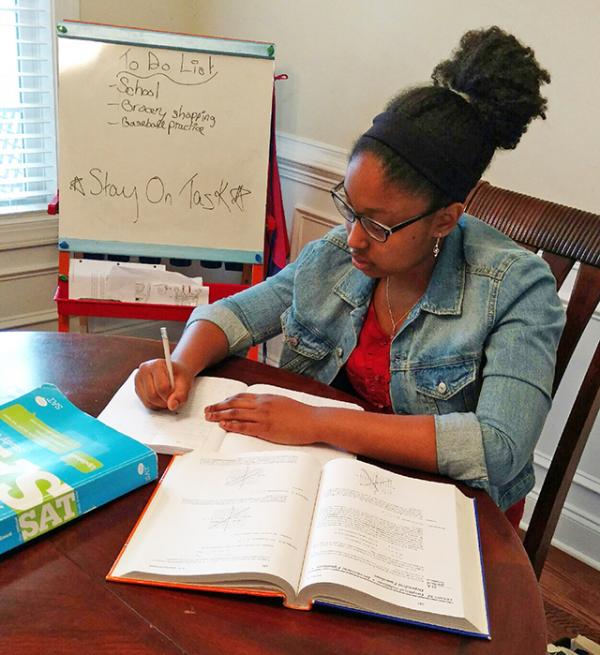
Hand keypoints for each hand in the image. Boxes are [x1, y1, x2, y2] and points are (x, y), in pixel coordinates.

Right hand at [135, 359, 193, 410]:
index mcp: (156, 364)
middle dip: (164, 402)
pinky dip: (154, 404)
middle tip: (172, 399)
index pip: (161, 387)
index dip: (170, 396)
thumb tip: (172, 405)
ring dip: (159, 404)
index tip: (175, 396)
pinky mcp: (137, 387)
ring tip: (168, 398)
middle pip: (152, 395)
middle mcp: (144, 369)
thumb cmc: (179, 375)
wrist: (174, 371)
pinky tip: (161, 398)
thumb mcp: (185, 383)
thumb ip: (181, 394)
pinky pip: (144, 402)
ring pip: (147, 400)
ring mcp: (138, 378)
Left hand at [204, 393, 318, 444]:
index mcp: (266, 397)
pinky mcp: (266, 429)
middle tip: (207, 410)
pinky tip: (224, 426)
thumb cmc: (301, 414)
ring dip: (220, 415)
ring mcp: (263, 416)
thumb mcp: (282, 402)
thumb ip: (269, 403)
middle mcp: (262, 404)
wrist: (313, 420)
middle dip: (218, 407)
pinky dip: (232, 425)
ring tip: (210, 418)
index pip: (240, 397)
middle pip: (234, 404)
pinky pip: (244, 426)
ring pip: (236, 414)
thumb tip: (258, 405)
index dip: (226, 400)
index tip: (218, 403)